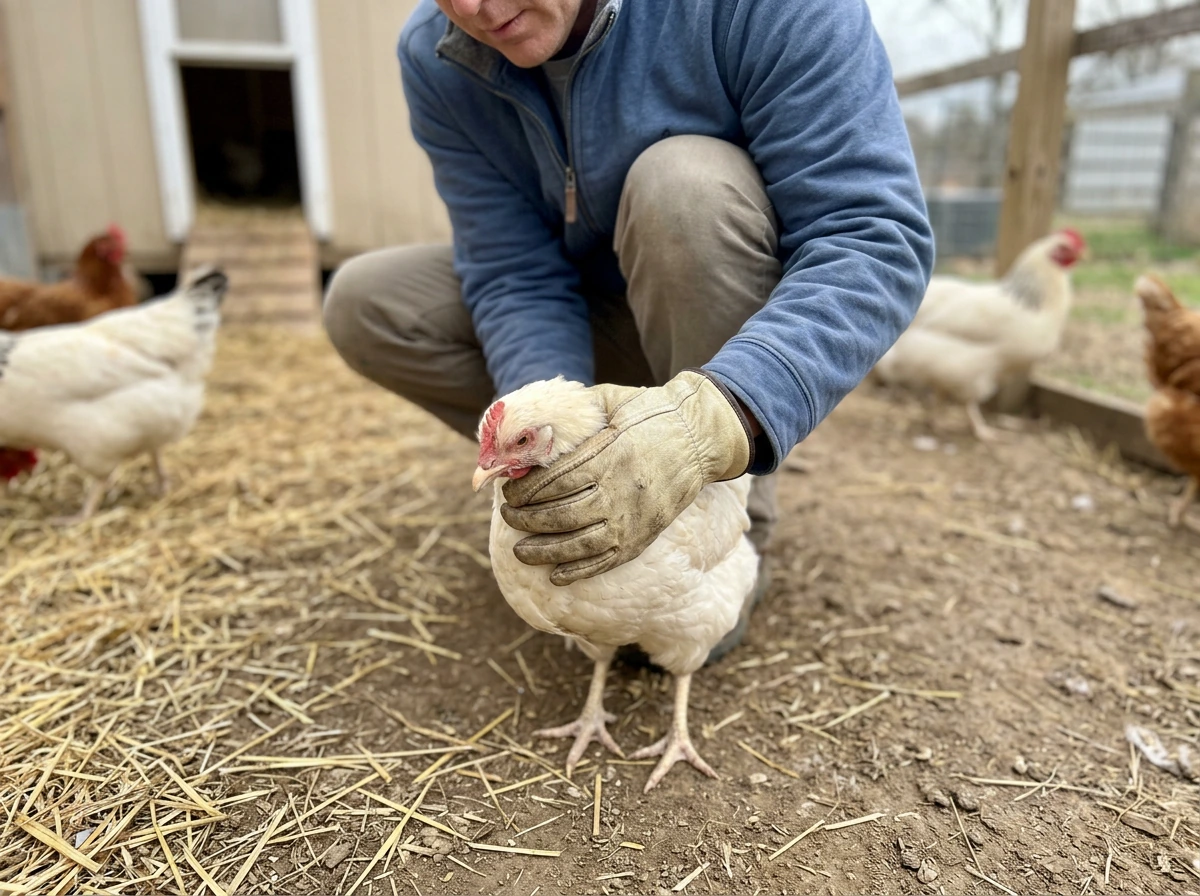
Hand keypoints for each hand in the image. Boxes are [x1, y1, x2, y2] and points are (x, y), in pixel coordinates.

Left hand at [499, 369, 754, 584]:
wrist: (701, 437)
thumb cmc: (651, 413)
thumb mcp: (612, 399)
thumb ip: (575, 410)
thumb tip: (534, 422)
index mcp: (609, 453)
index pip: (553, 482)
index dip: (524, 492)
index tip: (508, 492)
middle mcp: (619, 489)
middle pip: (560, 515)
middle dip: (525, 520)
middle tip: (508, 517)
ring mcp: (632, 517)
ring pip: (578, 544)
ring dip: (543, 551)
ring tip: (521, 550)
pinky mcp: (643, 536)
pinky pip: (606, 561)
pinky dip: (578, 572)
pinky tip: (556, 575)